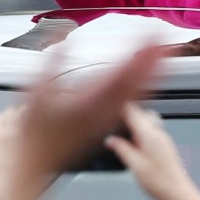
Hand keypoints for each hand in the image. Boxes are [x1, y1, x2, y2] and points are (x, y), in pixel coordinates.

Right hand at [5, 46, 163, 198]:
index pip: (121, 76)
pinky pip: (130, 106)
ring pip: (136, 96)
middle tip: (165, 40)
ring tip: (163, 55)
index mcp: (88, 104)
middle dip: (152, 61)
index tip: (150, 39)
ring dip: (151, 74)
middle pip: (135, 85)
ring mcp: (105, 120)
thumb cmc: (35, 132)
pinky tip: (147, 81)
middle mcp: (102, 113)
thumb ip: (53, 63)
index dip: (139, 57)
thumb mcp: (36, 93)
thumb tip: (64, 37)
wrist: (36, 162)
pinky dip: (142, 89)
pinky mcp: (104, 124)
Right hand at [105, 105, 199, 199]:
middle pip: (139, 113)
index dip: (118, 108)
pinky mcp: (164, 146)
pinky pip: (149, 131)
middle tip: (111, 124)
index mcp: (150, 135)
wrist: (179, 195)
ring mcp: (162, 139)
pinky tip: (132, 146)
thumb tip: (110, 140)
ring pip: (145, 122)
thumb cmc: (161, 183)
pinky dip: (139, 133)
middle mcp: (158, 133)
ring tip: (120, 137)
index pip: (132, 111)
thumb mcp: (135, 166)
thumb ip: (121, 149)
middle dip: (125, 116)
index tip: (107, 111)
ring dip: (132, 125)